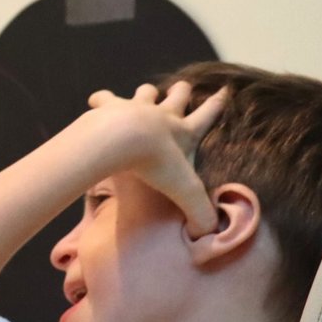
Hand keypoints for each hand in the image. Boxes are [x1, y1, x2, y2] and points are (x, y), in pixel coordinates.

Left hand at [85, 80, 229, 236]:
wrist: (123, 140)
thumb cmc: (157, 164)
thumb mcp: (184, 191)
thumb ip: (198, 212)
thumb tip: (208, 234)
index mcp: (184, 132)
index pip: (207, 115)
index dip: (217, 104)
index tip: (224, 90)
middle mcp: (163, 114)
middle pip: (178, 95)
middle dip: (181, 91)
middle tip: (183, 86)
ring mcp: (136, 106)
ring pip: (146, 92)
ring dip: (146, 93)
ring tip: (145, 93)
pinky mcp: (111, 106)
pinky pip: (105, 97)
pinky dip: (102, 99)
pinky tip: (97, 101)